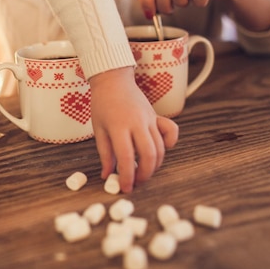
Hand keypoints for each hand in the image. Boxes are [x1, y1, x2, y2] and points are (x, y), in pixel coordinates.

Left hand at [89, 67, 178, 192]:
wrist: (113, 80)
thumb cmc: (102, 105)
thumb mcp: (98, 129)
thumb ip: (105, 154)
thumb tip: (107, 176)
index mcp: (118, 126)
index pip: (126, 156)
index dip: (127, 176)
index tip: (125, 188)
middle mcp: (137, 123)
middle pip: (149, 154)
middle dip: (144, 174)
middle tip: (136, 183)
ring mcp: (150, 119)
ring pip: (160, 147)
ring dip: (155, 165)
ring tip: (143, 172)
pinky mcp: (157, 116)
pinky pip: (171, 131)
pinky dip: (170, 144)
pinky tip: (161, 151)